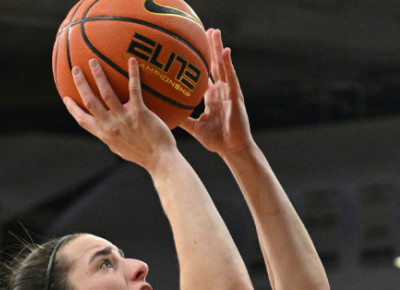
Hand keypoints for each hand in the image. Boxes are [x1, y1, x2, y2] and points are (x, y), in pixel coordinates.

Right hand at [63, 57, 176, 168]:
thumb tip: (106, 131)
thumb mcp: (121, 149)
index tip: (66, 97)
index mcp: (105, 135)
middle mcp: (111, 127)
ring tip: (93, 61)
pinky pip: (134, 90)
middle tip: (76, 69)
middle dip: (81, 84)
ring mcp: (125, 120)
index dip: (73, 108)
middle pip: (90, 102)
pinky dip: (133, 74)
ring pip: (107, 94)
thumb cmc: (143, 155)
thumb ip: (112, 137)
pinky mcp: (140, 114)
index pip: (83, 120)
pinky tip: (132, 60)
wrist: (161, 160)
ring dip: (99, 76)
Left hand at [178, 29, 251, 155]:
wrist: (231, 149)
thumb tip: (163, 113)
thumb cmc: (215, 140)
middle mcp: (220, 91)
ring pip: (222, 65)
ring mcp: (228, 92)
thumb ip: (182, 117)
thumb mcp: (194, 127)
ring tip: (214, 32)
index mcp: (211, 97)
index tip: (192, 47)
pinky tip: (225, 51)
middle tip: (205, 30)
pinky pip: (231, 77)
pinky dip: (228, 64)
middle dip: (210, 48)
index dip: (200, 60)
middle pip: (214, 64)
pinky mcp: (235, 96)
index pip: (204, 74)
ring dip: (218, 48)